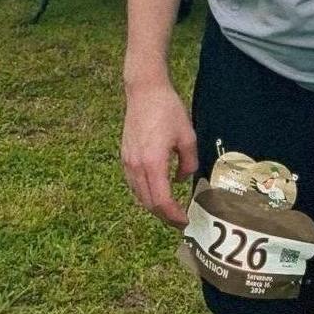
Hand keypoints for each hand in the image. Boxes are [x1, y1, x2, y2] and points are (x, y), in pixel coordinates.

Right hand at [120, 79, 197, 227]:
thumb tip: (182, 178)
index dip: (174, 215)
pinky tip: (157, 190)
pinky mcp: (125, 156)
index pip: (162, 201)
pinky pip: (134, 184)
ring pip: (139, 195)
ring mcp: (128, 162)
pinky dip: (145, 193)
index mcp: (153, 162)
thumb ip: (189, 162)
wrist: (145, 91)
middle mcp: (137, 166)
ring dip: (154, 205)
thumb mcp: (187, 136)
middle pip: (149, 203)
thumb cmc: (168, 110)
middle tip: (180, 220)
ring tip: (170, 208)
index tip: (185, 221)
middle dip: (165, 215)